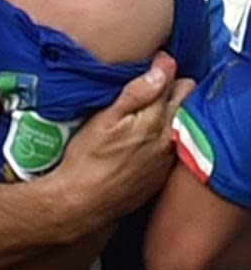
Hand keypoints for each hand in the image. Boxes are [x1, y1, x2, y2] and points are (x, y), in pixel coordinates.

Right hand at [45, 51, 188, 235]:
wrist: (83, 203)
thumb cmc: (87, 158)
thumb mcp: (104, 118)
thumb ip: (137, 92)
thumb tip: (162, 67)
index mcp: (157, 120)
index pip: (176, 80)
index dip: (160, 68)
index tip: (146, 66)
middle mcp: (170, 138)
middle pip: (186, 98)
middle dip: (171, 87)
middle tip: (146, 85)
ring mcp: (169, 158)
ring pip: (180, 120)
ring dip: (169, 111)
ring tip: (143, 110)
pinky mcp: (162, 173)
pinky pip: (173, 143)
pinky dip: (163, 134)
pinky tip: (142, 137)